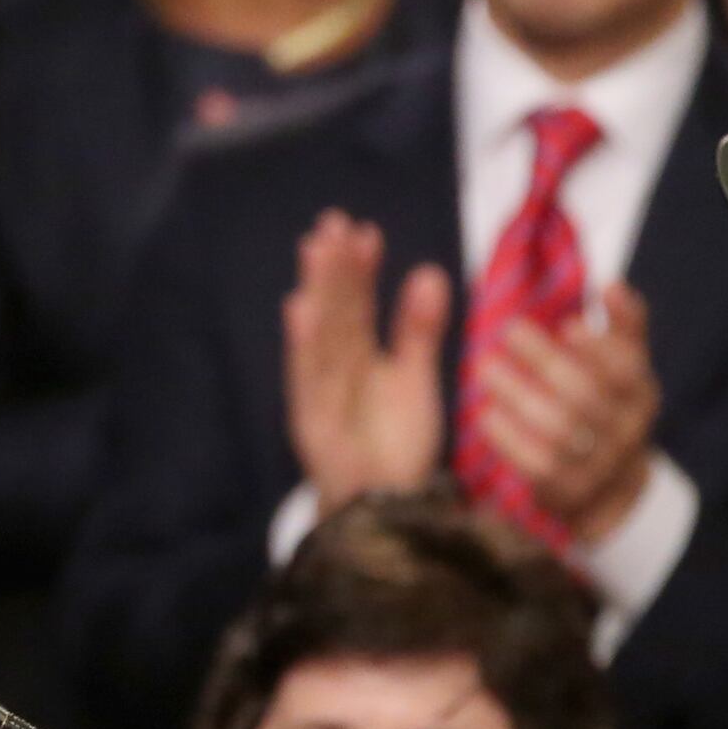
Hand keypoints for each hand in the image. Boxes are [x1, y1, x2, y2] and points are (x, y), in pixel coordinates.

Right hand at [282, 211, 452, 507]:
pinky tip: (299, 308)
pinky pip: (308, 377)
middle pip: (334, 310)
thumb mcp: (415, 378)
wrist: (389, 506)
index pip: (357, 304)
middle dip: (333, 268)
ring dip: (316, 291)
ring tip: (316, 249)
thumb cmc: (397, 445)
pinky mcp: (311, 419)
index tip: (365, 231)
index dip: (360, 269)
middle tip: (333, 222)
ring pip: (320, 333)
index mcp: (358, 356)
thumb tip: (428, 271)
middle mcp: (334, 368)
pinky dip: (303, 343)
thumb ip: (419, 330)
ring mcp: (320, 392)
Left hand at [476, 283, 661, 536]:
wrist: (607, 484)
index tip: (567, 324)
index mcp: (640, 394)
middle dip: (546, 361)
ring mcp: (598, 466)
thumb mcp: (623, 365)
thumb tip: (612, 287)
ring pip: (559, 430)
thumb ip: (623, 325)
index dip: (599, 347)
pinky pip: (537, 465)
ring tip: (484, 367)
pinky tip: (484, 413)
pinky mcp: (567, 491)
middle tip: (507, 330)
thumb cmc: (606, 402)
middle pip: (586, 396)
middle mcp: (626, 431)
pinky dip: (508, 438)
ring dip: (519, 395)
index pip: (627, 369)